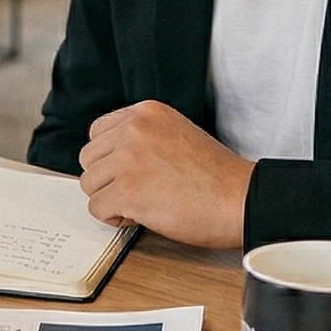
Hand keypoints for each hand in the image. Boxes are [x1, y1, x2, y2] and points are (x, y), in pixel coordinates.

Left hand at [77, 99, 251, 248]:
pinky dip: (115, 218)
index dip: (109, 159)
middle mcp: (134, 129)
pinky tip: (140, 217)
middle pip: (89, 159)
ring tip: (141, 205)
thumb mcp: (178, 135)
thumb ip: (144, 138)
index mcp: (147, 112)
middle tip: (135, 192)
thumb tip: (113, 160)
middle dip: (107, 180)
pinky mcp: (128, 190)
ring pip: (90, 184)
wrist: (241, 199)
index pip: (98, 132)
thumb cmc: (218, 177)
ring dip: (110, 200)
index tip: (126, 173)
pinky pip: (98, 208)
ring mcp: (129, 158)